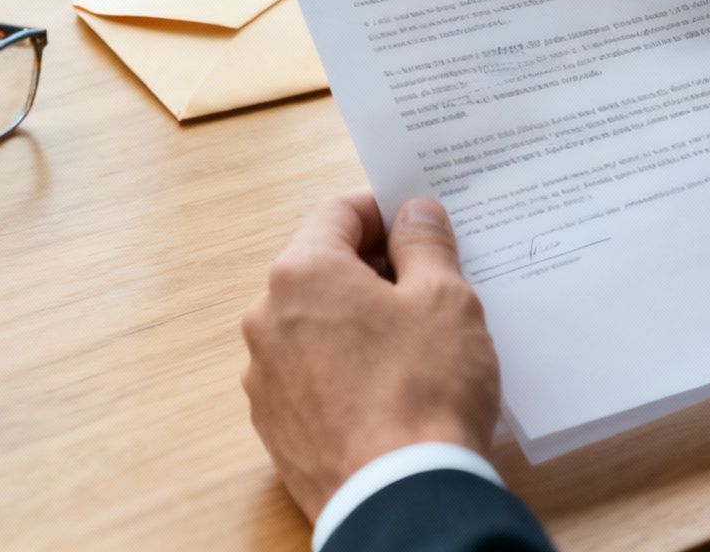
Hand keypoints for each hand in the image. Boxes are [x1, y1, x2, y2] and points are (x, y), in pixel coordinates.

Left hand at [240, 191, 500, 521]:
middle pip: (322, 269)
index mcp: (302, 273)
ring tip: (414, 343)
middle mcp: (267, 318)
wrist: (399, 498)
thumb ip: (426, 244)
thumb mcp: (444, 300)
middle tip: (429, 285)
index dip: (386, 211)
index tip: (421, 225)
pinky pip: (310, 375)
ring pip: (314, 325)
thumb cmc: (424, 390)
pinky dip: (343, 369)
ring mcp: (264, 376)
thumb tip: (414, 213)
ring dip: (357, 321)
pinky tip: (387, 388)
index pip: (340, 213)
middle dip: (374, 269)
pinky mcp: (275, 426)